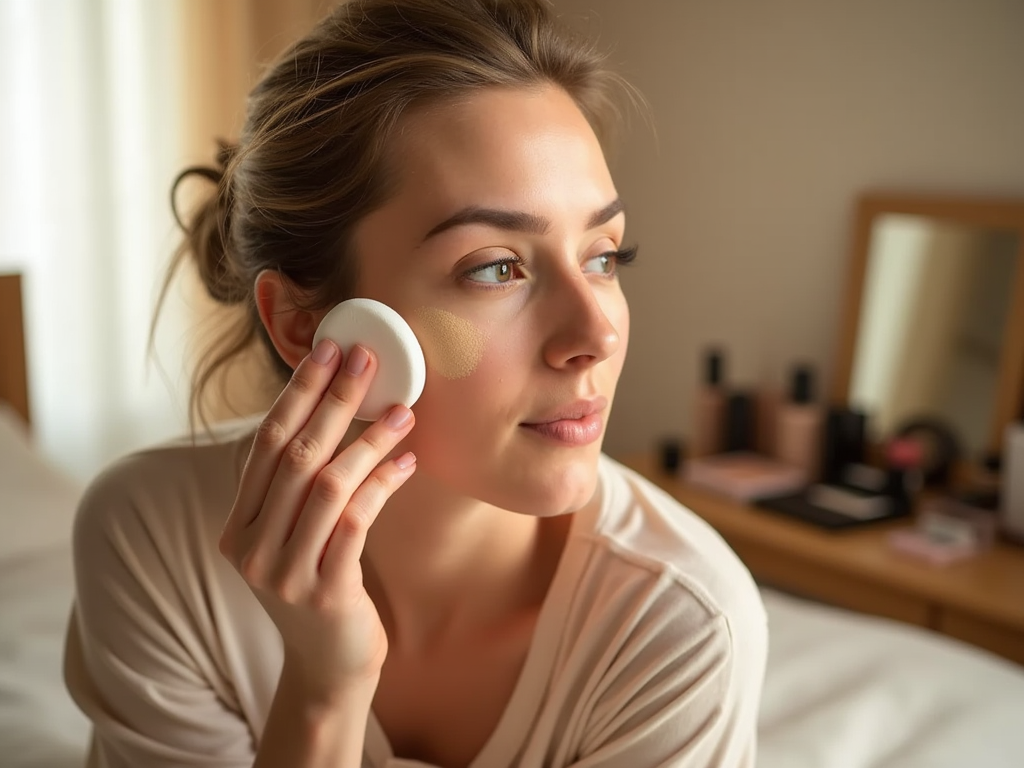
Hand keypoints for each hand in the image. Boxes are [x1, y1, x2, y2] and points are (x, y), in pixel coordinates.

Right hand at [219, 339, 415, 700]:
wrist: (329, 666)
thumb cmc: (320, 586)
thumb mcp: (294, 536)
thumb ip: (298, 489)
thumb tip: (332, 409)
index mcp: (237, 525)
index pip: (267, 443)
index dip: (298, 392)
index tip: (327, 349)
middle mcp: (251, 547)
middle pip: (296, 454)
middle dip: (334, 399)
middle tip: (367, 359)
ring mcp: (283, 572)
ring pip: (329, 483)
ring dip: (369, 439)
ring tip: (403, 411)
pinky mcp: (323, 591)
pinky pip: (357, 520)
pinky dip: (384, 482)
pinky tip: (408, 460)